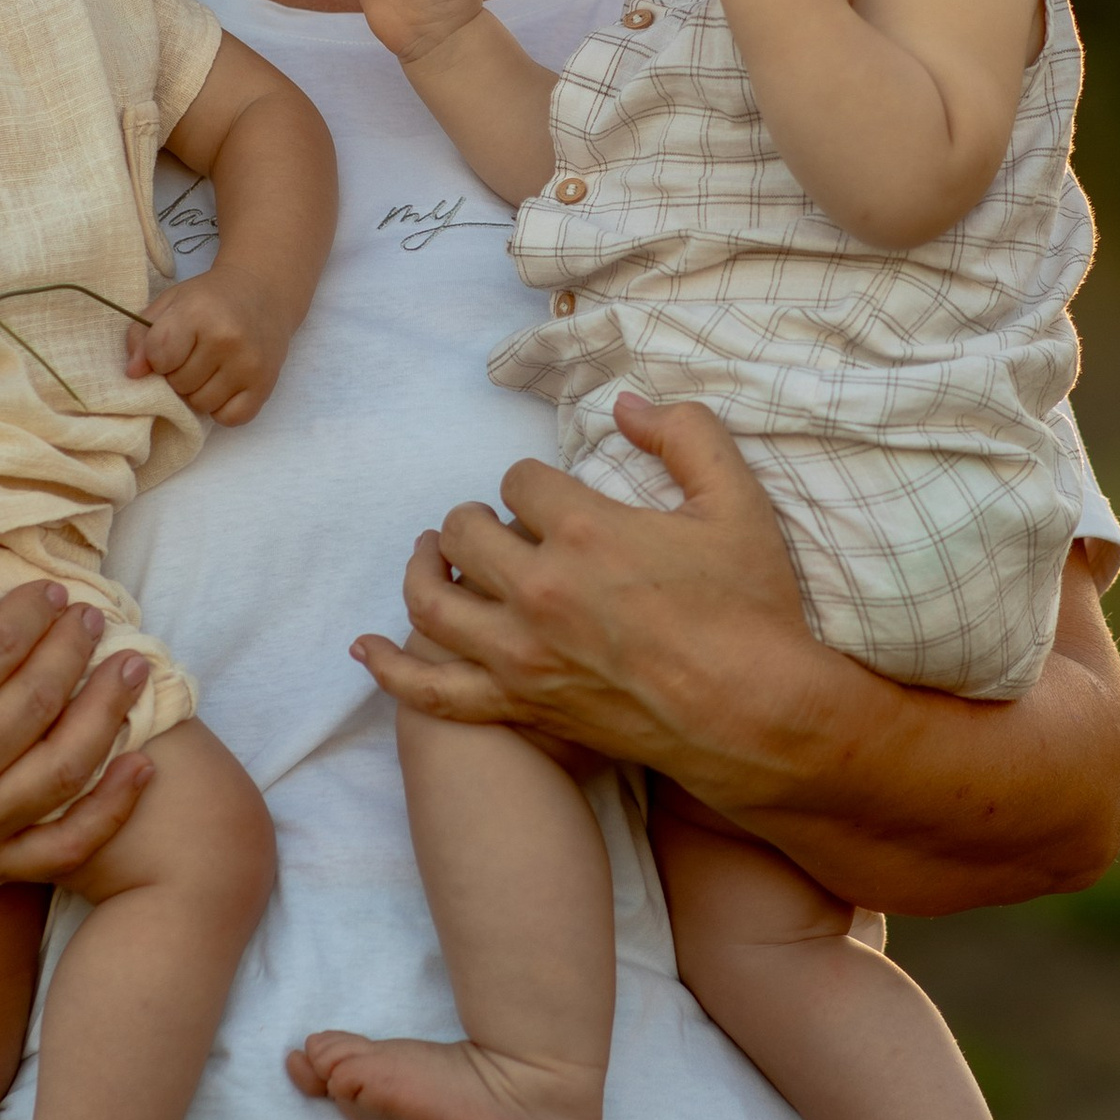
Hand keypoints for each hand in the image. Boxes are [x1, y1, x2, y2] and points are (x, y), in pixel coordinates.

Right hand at [0, 576, 156, 904]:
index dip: (33, 613)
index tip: (53, 590)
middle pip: (37, 701)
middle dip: (75, 649)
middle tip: (96, 618)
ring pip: (62, 767)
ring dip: (109, 712)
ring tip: (132, 669)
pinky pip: (60, 848)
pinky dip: (111, 810)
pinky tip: (143, 766)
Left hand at [130, 265, 294, 425]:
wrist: (262, 291)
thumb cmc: (210, 299)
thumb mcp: (170, 304)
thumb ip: (143, 336)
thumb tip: (134, 374)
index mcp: (198, 313)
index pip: (159, 357)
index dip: (157, 358)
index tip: (170, 346)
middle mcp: (226, 339)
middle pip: (179, 384)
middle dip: (179, 374)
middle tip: (194, 354)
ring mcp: (248, 364)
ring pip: (201, 404)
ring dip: (198, 391)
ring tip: (210, 367)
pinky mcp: (265, 384)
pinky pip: (229, 418)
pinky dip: (222, 408)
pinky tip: (225, 384)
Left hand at [352, 390, 806, 754]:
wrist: (754, 716)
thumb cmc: (751, 610)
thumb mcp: (737, 502)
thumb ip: (686, 434)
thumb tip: (628, 403)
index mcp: (585, 529)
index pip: (519, 481)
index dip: (532, 484)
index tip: (552, 499)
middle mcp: (538, 589)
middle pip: (465, 533)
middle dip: (474, 519)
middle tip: (493, 524)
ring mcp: (521, 653)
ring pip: (432, 601)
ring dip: (423, 570)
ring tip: (432, 557)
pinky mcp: (519, 705)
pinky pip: (433, 691)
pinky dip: (391, 668)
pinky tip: (365, 648)